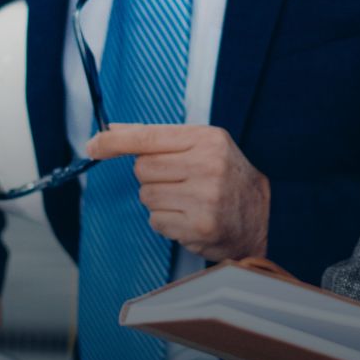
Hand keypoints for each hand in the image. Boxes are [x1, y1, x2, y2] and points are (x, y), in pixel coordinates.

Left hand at [85, 124, 270, 261]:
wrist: (267, 214)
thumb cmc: (228, 176)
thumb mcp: (203, 145)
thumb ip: (159, 139)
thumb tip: (112, 132)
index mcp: (206, 139)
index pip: (149, 137)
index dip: (115, 141)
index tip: (93, 144)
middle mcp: (206, 166)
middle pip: (142, 170)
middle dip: (151, 177)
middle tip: (177, 181)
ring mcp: (204, 198)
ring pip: (147, 197)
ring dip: (159, 201)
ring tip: (187, 201)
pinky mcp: (200, 227)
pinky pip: (157, 222)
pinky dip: (167, 222)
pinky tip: (190, 218)